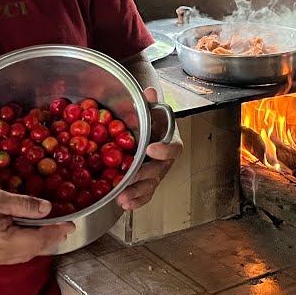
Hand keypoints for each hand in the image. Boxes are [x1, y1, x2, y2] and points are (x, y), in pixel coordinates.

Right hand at [0, 185, 74, 266]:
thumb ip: (25, 205)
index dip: (56, 231)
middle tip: (63, 228)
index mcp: (4, 243)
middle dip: (50, 240)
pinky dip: (24, 247)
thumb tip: (48, 209)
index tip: (71, 224)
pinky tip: (27, 236)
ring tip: (50, 232)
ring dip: (37, 245)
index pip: (39, 240)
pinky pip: (10, 256)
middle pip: (32, 252)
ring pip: (22, 256)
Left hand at [117, 86, 182, 210]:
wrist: (149, 130)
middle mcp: (165, 161)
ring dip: (137, 193)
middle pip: (158, 171)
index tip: (150, 148)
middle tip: (128, 177)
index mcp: (170, 142)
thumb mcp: (151, 109)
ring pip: (150, 186)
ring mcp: (156, 174)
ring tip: (122, 197)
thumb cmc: (151, 121)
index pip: (173, 148)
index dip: (163, 150)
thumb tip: (149, 90)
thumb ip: (150, 101)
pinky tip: (123, 204)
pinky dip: (135, 201)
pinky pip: (143, 194)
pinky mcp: (145, 183)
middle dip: (143, 176)